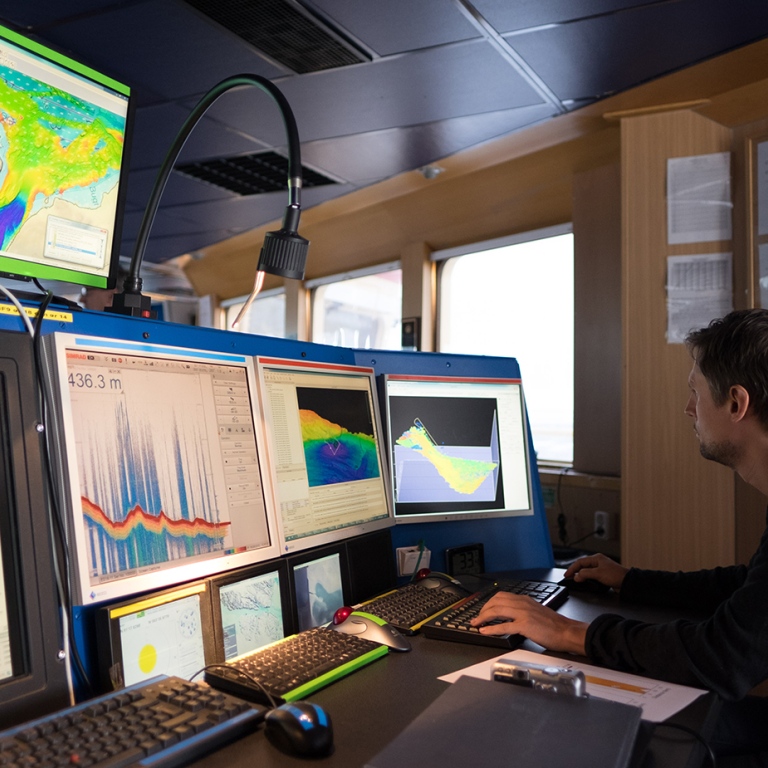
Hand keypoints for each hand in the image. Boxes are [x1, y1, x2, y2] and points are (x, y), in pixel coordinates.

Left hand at [469, 593, 587, 654]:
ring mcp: (523, 613)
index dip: (489, 603)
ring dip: (483, 617)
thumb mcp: (537, 611)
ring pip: (497, 610)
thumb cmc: (555, 626)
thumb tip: (512, 616)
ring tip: (477, 623)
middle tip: (477, 618)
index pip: (501, 596)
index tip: (483, 610)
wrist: (567, 632)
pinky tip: (485, 631)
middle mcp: (523, 603)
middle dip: (483, 609)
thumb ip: (524, 610)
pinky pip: (504, 625)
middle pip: (496, 601)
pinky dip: (491, 628)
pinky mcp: (525, 625)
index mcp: (525, 600)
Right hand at [563, 553, 627, 590]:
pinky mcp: (604, 575)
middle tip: (569, 577)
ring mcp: (601, 568)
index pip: (580, 562)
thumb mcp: (598, 574)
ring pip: (587, 570)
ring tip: (575, 580)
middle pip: (583, 565)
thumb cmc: (615, 575)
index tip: (567, 575)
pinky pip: (592, 575)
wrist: (627, 582)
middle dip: (575, 571)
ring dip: (581, 575)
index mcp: (596, 558)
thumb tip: (576, 576)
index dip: (572, 569)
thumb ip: (585, 574)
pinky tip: (585, 581)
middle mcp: (598, 562)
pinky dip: (587, 578)